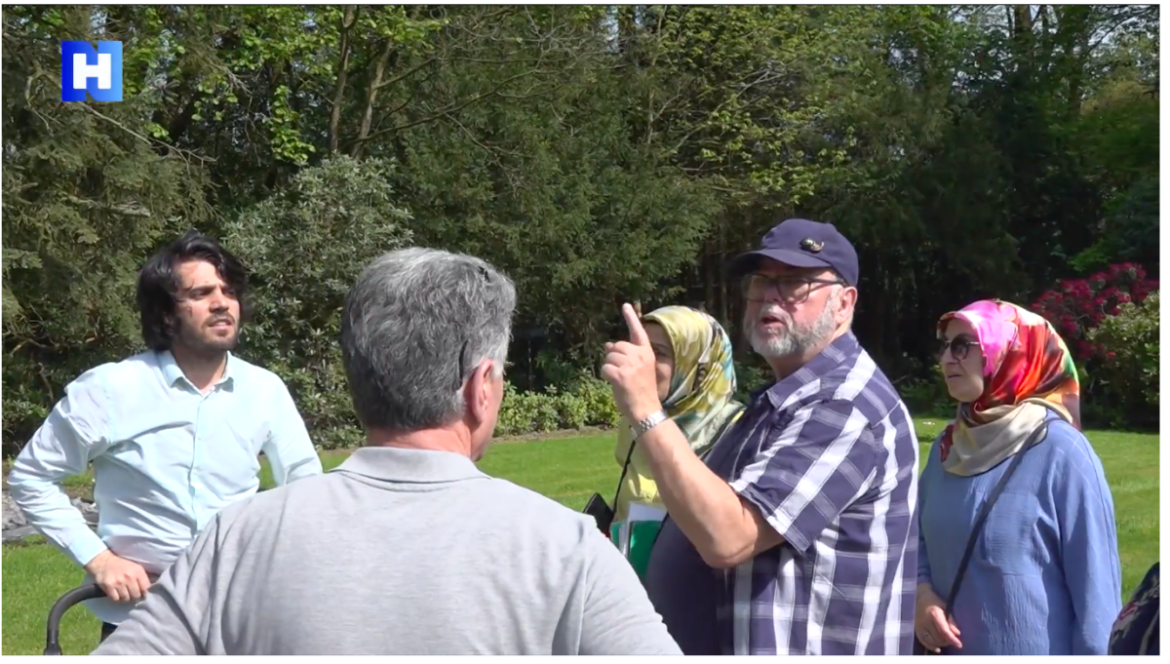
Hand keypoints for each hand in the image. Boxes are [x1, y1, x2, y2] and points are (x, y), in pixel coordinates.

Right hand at [85, 550, 151, 601]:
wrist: (104, 562)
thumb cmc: (122, 565)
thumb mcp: (136, 567)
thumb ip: (143, 578)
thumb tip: (151, 589)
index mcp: (138, 572)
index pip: (146, 588)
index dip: (145, 594)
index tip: (142, 595)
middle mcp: (129, 577)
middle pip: (136, 595)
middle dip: (135, 598)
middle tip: (133, 596)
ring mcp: (118, 582)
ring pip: (126, 598)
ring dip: (126, 599)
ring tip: (125, 595)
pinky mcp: (109, 586)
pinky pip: (115, 599)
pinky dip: (117, 599)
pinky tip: (117, 595)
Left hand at [601, 303, 662, 422]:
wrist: (647, 409)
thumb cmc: (641, 390)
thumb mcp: (637, 369)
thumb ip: (625, 356)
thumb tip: (607, 344)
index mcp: (647, 353)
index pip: (638, 331)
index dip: (630, 318)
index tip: (625, 305)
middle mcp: (640, 355)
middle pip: (616, 346)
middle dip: (613, 357)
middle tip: (622, 372)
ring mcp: (630, 364)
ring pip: (608, 356)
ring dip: (609, 367)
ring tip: (620, 379)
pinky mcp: (621, 374)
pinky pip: (604, 368)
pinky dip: (606, 375)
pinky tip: (615, 383)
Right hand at [915, 584, 961, 652]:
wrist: (919, 596)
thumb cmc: (935, 601)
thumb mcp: (945, 607)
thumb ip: (951, 620)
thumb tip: (957, 634)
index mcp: (934, 614)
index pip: (944, 630)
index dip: (952, 639)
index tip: (959, 645)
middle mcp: (925, 621)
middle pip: (938, 637)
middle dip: (947, 641)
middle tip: (952, 639)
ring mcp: (919, 626)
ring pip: (932, 641)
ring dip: (941, 643)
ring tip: (946, 640)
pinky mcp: (916, 629)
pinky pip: (923, 641)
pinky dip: (931, 646)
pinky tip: (937, 648)